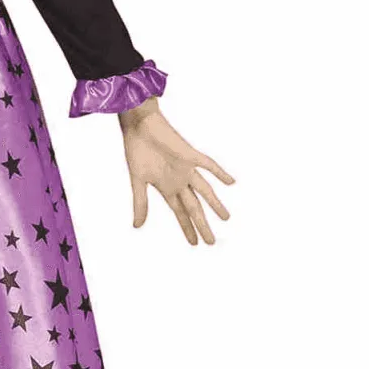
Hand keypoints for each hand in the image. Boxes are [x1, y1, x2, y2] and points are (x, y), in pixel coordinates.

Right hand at [119, 99, 233, 245]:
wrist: (139, 125)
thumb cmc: (136, 150)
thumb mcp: (138, 180)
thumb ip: (140, 203)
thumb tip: (137, 226)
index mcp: (166, 187)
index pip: (180, 213)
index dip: (187, 228)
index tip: (194, 243)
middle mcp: (179, 181)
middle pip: (194, 207)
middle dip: (201, 225)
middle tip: (211, 242)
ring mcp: (187, 169)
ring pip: (205, 191)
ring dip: (215, 204)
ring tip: (226, 218)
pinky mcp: (190, 155)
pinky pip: (209, 165)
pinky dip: (220, 173)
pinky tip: (231, 182)